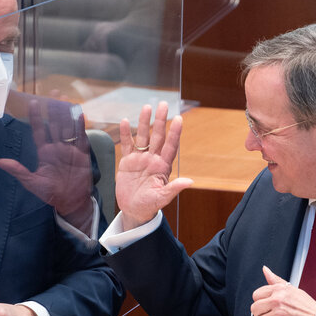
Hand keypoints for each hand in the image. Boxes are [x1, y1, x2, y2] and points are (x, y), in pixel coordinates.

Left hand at [0, 98, 94, 231]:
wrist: (70, 201)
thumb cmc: (50, 193)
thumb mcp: (31, 182)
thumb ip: (18, 170)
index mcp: (44, 152)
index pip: (39, 130)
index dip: (36, 117)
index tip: (33, 103)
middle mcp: (57, 147)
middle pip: (55, 123)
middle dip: (54, 108)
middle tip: (53, 92)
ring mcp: (70, 149)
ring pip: (68, 127)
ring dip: (67, 113)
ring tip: (66, 98)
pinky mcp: (82, 153)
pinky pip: (81, 137)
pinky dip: (80, 126)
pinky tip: (79, 114)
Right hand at [115, 102, 192, 229]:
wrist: (133, 210)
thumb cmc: (149, 205)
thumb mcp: (162, 198)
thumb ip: (174, 188)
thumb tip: (190, 182)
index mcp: (163, 166)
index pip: (171, 146)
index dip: (175, 133)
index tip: (179, 119)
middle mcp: (153, 159)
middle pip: (158, 136)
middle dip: (160, 120)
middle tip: (163, 105)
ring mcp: (140, 159)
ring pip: (143, 137)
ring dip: (144, 122)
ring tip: (146, 107)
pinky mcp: (127, 161)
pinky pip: (127, 145)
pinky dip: (126, 134)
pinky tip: (125, 122)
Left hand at [250, 266, 315, 315]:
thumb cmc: (308, 308)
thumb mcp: (293, 290)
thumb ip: (276, 281)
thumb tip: (265, 270)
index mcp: (279, 290)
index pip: (256, 295)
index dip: (260, 302)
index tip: (267, 306)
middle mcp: (277, 301)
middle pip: (255, 309)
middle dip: (261, 314)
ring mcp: (278, 315)